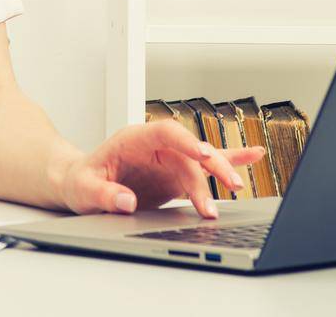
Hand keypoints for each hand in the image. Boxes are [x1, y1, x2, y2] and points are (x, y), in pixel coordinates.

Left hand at [55, 120, 267, 220]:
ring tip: (239, 187)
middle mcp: (155, 147)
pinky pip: (205, 169)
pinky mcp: (175, 177)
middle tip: (229, 186)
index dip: (186, 141)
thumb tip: (126, 201)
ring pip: (201, 163)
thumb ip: (104, 194)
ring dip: (221, 174)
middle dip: (211, 166)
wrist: (81, 184)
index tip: (203, 153)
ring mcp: (168, 161)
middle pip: (189, 151)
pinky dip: (230, 162)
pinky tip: (254, 156)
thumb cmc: (81, 181)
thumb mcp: (84, 189)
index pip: (164, 133)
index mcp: (133, 139)